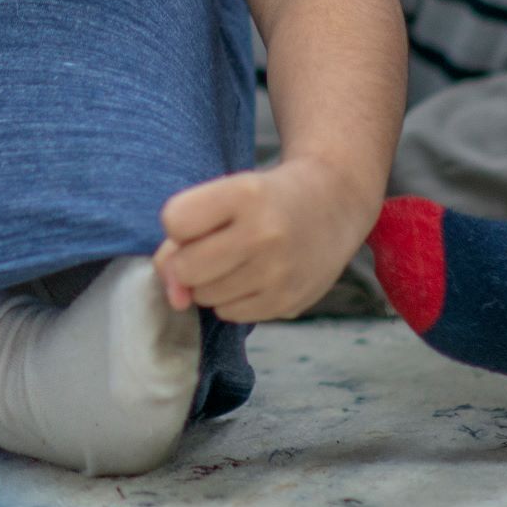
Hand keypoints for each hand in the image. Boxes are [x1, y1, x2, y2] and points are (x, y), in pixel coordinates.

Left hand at [155, 154, 377, 321]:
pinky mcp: (288, 303)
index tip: (202, 216)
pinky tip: (254, 275)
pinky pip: (228, 314)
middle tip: (215, 244)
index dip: (180, 223)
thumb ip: (182, 234)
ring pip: (204, 296)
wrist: (332, 207)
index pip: (175, 221)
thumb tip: (174, 297)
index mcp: (246, 194)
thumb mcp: (225, 193)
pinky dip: (231, 298)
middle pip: (186, 268)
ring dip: (210, 281)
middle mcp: (265, 234)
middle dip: (189, 259)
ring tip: (239, 257)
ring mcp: (279, 273)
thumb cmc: (265, 199)